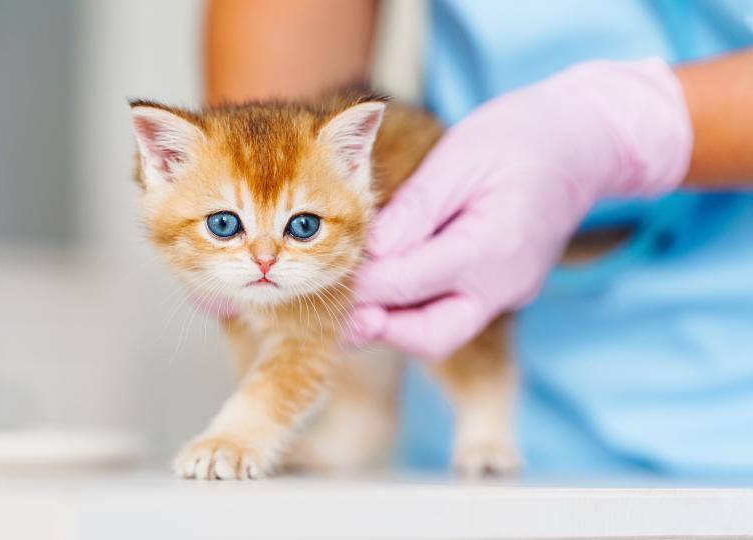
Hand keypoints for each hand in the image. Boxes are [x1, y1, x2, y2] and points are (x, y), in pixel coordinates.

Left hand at [346, 59, 692, 360]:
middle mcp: (504, 283)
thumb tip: (367, 251)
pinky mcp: (506, 289)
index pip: (408, 283)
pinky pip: (455, 313)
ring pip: (441, 333)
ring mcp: (510, 291)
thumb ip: (413, 210)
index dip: (361, 283)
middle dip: (380, 329)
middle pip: (430, 336)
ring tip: (353, 302)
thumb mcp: (460, 158)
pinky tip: (389, 287)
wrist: (587, 141)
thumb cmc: (521, 136)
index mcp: (492, 247)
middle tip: (337, 311)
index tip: (327, 272)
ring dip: (395, 325)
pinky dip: (417, 309)